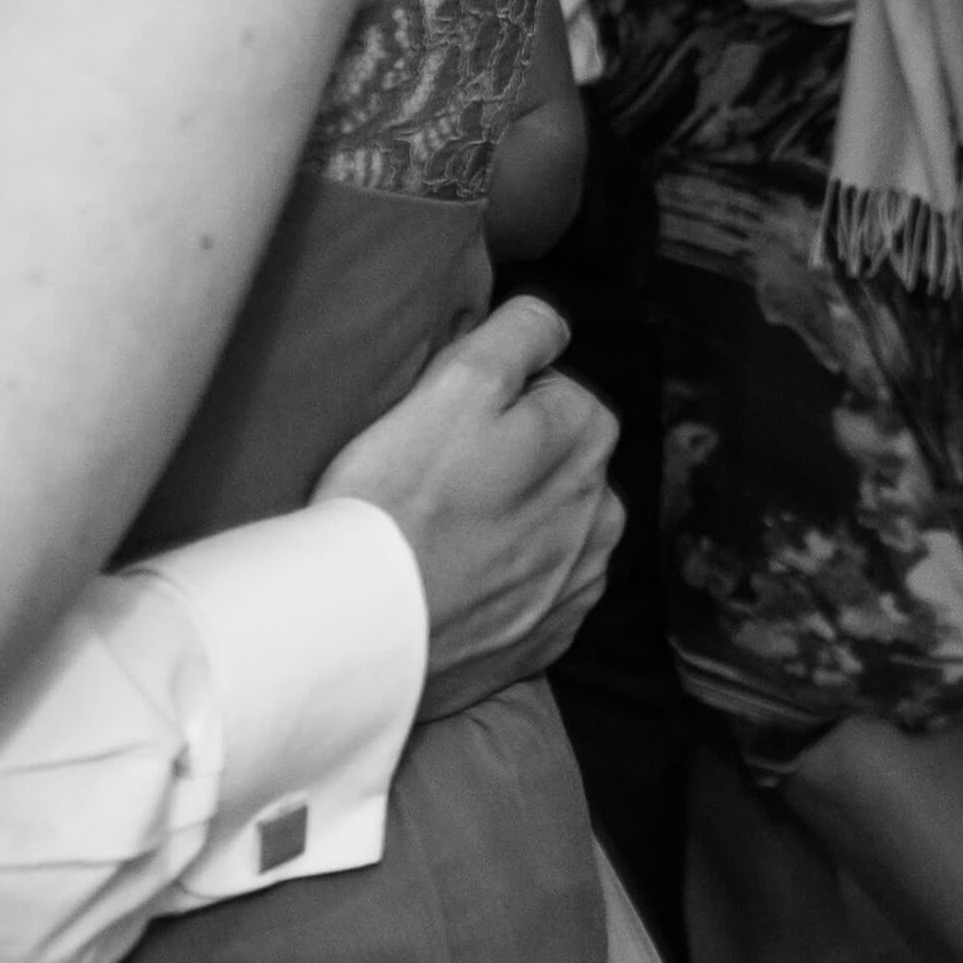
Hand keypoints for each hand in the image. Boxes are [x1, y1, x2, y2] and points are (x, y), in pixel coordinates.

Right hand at [309, 298, 623, 721]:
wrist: (359, 632)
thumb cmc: (400, 498)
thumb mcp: (458, 383)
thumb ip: (521, 335)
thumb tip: (552, 325)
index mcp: (588, 436)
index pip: (552, 392)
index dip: (491, 405)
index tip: (442, 431)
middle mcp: (603, 508)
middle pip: (556, 462)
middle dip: (510, 465)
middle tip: (432, 485)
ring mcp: (579, 580)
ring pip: (551, 529)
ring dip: (511, 527)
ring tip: (439, 540)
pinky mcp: (550, 638)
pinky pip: (534, 597)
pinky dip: (503, 588)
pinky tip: (453, 588)